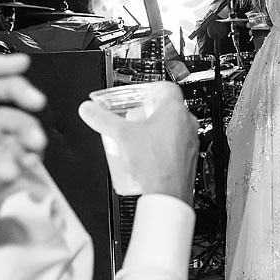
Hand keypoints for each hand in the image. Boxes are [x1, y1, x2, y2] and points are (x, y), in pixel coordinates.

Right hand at [78, 81, 197, 200]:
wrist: (168, 192)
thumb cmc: (153, 162)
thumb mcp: (121, 135)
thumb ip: (102, 119)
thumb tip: (88, 110)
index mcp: (174, 109)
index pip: (165, 87)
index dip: (149, 89)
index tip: (138, 95)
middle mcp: (186, 122)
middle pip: (167, 107)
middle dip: (148, 111)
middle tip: (133, 118)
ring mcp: (190, 139)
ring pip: (173, 126)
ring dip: (156, 128)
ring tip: (138, 137)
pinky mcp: (190, 155)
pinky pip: (177, 143)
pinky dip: (163, 144)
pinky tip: (147, 154)